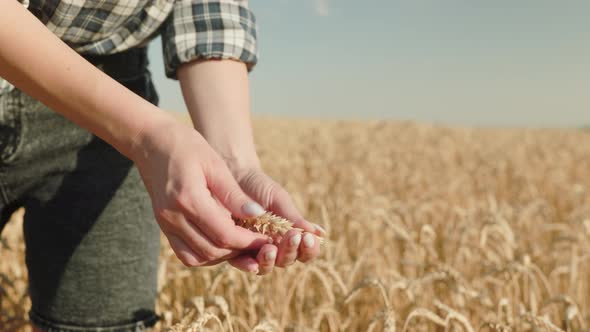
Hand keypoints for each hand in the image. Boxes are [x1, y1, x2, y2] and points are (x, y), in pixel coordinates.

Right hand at [130, 114, 269, 269]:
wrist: (149, 141)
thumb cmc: (185, 146)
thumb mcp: (215, 164)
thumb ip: (234, 194)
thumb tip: (258, 214)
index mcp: (188, 200)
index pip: (224, 234)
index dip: (248, 241)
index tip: (266, 238)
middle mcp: (173, 217)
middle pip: (212, 250)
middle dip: (238, 250)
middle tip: (257, 242)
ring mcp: (165, 224)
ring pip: (197, 257)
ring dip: (221, 255)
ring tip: (240, 242)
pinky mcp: (163, 226)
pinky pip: (184, 252)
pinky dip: (204, 253)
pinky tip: (219, 241)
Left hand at [227, 167, 325, 274]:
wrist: (232, 175)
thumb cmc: (259, 187)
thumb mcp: (279, 201)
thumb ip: (295, 219)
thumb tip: (320, 234)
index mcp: (288, 237)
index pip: (304, 252)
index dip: (309, 249)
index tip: (308, 238)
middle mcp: (272, 248)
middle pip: (286, 260)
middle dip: (290, 251)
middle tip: (292, 237)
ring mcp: (251, 251)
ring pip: (265, 267)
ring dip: (270, 260)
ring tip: (269, 248)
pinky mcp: (231, 251)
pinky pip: (240, 263)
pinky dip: (247, 264)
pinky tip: (251, 263)